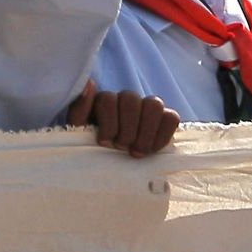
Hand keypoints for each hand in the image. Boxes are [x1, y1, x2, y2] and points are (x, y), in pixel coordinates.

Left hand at [66, 81, 180, 157]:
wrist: (110, 167)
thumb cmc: (92, 149)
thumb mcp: (79, 133)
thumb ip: (79, 109)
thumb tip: (90, 83)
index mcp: (104, 101)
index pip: (109, 99)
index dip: (108, 122)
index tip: (104, 143)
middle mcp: (126, 99)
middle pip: (131, 99)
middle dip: (127, 128)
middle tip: (122, 147)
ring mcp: (147, 107)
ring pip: (154, 104)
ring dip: (146, 131)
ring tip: (138, 151)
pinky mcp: (165, 119)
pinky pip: (171, 117)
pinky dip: (162, 134)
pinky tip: (152, 150)